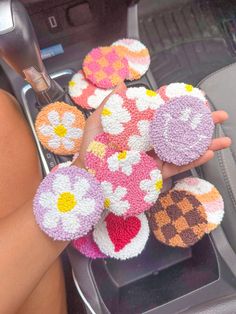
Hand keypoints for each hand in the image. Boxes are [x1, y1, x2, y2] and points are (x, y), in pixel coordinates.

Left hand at [74, 84, 230, 179]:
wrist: (87, 174)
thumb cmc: (90, 148)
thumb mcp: (98, 121)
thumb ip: (111, 103)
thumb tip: (122, 83)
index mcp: (141, 129)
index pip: (166, 116)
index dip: (182, 108)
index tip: (198, 101)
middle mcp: (152, 142)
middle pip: (180, 132)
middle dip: (201, 125)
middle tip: (219, 116)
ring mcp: (155, 158)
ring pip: (184, 151)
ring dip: (205, 145)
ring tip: (223, 139)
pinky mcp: (155, 174)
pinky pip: (176, 167)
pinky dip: (192, 162)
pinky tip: (206, 154)